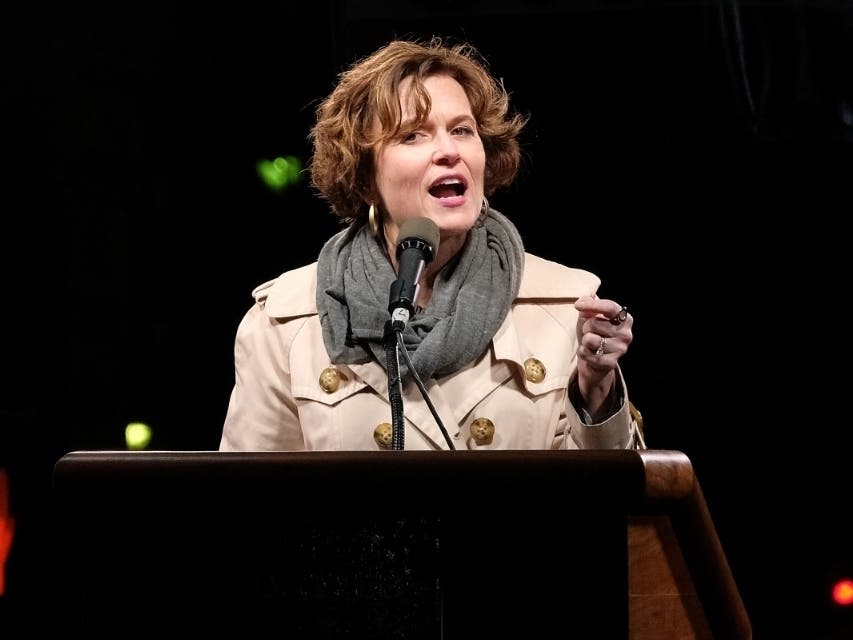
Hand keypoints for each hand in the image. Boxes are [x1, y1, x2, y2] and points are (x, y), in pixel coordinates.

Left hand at [574, 296, 632, 417]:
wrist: (594, 361)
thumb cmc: (593, 333)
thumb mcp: (590, 316)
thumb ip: (588, 305)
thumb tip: (584, 300)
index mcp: (624, 318)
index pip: (610, 307)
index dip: (592, 305)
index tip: (577, 305)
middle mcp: (625, 334)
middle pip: (595, 323)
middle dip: (586, 327)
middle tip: (591, 333)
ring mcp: (620, 349)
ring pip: (590, 339)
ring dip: (584, 341)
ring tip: (591, 343)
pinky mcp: (610, 363)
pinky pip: (587, 353)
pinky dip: (582, 352)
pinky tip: (589, 353)